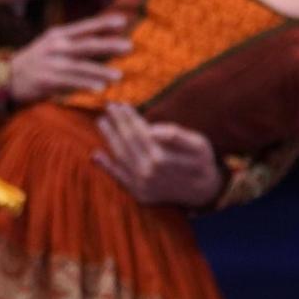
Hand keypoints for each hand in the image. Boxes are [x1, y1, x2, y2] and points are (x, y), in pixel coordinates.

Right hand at [8, 16, 130, 104]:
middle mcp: (55, 46)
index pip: (84, 27)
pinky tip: (99, 89)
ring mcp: (50, 63)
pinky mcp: (46, 80)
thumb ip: (71, 44)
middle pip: (87, 45)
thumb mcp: (50, 45)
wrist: (5, 78)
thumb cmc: (33, 63)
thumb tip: (100, 45)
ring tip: (118, 76)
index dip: (103, 23)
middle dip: (109, 45)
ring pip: (81, 66)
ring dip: (101, 71)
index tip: (123, 22)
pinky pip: (70, 82)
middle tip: (129, 47)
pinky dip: (85, 85)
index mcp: (57, 34)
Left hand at [93, 105, 222, 207]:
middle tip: (109, 107)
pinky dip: (106, 166)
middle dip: (117, 123)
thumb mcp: (198, 144)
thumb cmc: (200, 162)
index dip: (129, 117)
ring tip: (102, 122)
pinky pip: (119, 178)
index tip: (121, 104)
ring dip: (109, 139)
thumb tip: (152, 129)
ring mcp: (141, 185)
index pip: (139, 132)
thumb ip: (176, 136)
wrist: (202, 192)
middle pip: (127, 142)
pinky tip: (96, 155)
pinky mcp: (138, 194)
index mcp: (160, 158)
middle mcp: (147, 173)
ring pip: (120, 157)